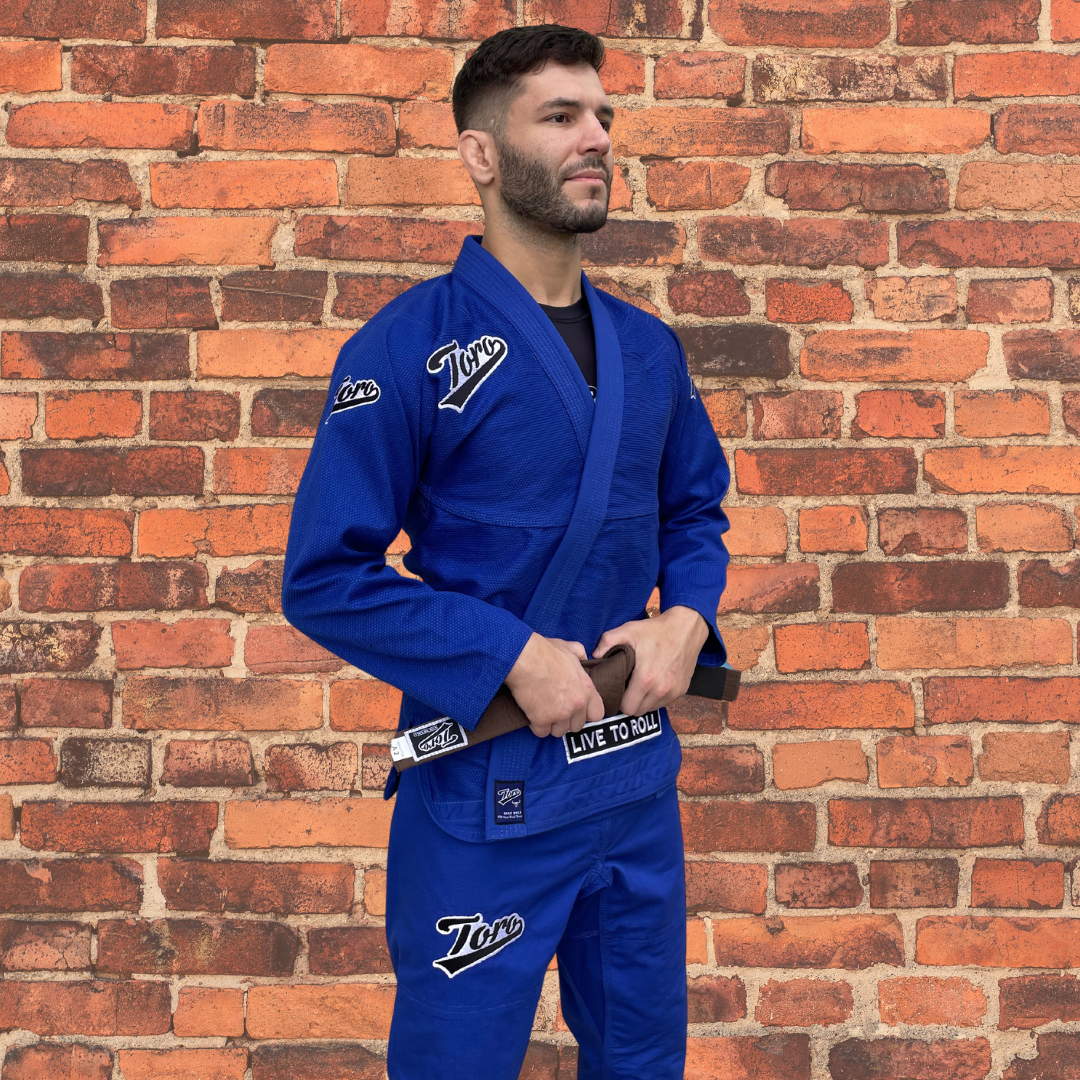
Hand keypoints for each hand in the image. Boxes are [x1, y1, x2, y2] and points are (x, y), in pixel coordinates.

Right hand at [505, 633, 604, 738]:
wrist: (524, 657)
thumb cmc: (545, 651)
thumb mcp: (570, 648)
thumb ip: (581, 655)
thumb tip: (584, 658)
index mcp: (587, 689)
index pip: (597, 715)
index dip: (586, 713)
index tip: (576, 709)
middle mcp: (577, 705)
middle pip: (576, 726)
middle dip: (567, 720)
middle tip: (556, 709)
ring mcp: (560, 714)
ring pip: (559, 732)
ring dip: (551, 724)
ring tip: (543, 711)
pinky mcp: (542, 720)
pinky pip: (541, 732)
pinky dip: (536, 726)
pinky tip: (532, 713)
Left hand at [593, 605, 708, 716]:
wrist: (686, 628)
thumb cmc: (656, 630)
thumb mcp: (628, 630)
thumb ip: (607, 642)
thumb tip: (594, 656)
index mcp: (645, 679)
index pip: (626, 707)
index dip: (619, 700)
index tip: (618, 689)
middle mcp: (661, 689)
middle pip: (638, 711)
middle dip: (630, 702)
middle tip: (627, 687)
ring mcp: (673, 691)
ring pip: (651, 708)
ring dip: (644, 701)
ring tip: (640, 684)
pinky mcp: (682, 690)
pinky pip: (664, 702)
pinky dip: (657, 697)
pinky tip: (654, 682)